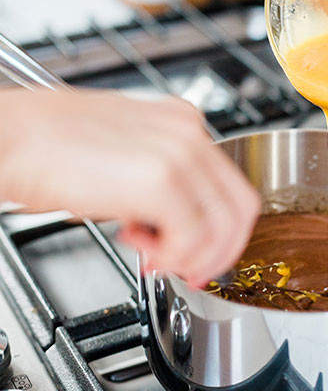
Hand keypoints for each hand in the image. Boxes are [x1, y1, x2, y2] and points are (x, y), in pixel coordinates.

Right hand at [0, 89, 259, 287]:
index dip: (221, 232)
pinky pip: (193, 236)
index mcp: (181, 123)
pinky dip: (174, 256)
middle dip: (217, 252)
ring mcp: (178, 153)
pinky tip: (142, 249)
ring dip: (193, 257)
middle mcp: (188, 133)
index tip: (200, 254)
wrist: (10, 137)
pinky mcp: (160, 179)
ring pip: (225, 226)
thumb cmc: (48, 146)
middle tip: (186, 268)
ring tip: (154, 257)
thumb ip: (160, 185)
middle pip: (241, 208)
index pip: (231, 187)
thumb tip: (174, 224)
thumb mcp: (122, 155)